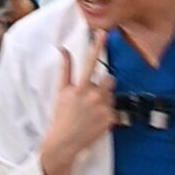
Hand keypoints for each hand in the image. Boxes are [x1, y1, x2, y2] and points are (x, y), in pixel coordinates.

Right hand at [46, 35, 114, 159]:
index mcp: (79, 87)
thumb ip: (65, 70)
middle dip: (105, 84)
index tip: (103, 33)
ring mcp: (103, 108)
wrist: (64, 142)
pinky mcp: (111, 119)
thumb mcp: (61, 92)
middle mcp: (92, 96)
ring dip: (105, 99)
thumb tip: (62, 49)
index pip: (90, 62)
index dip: (97, 46)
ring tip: (92, 111)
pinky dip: (107, 114)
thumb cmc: (61, 116)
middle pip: (109, 79)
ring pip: (111, 95)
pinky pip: (114, 110)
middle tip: (93, 96)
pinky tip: (96, 121)